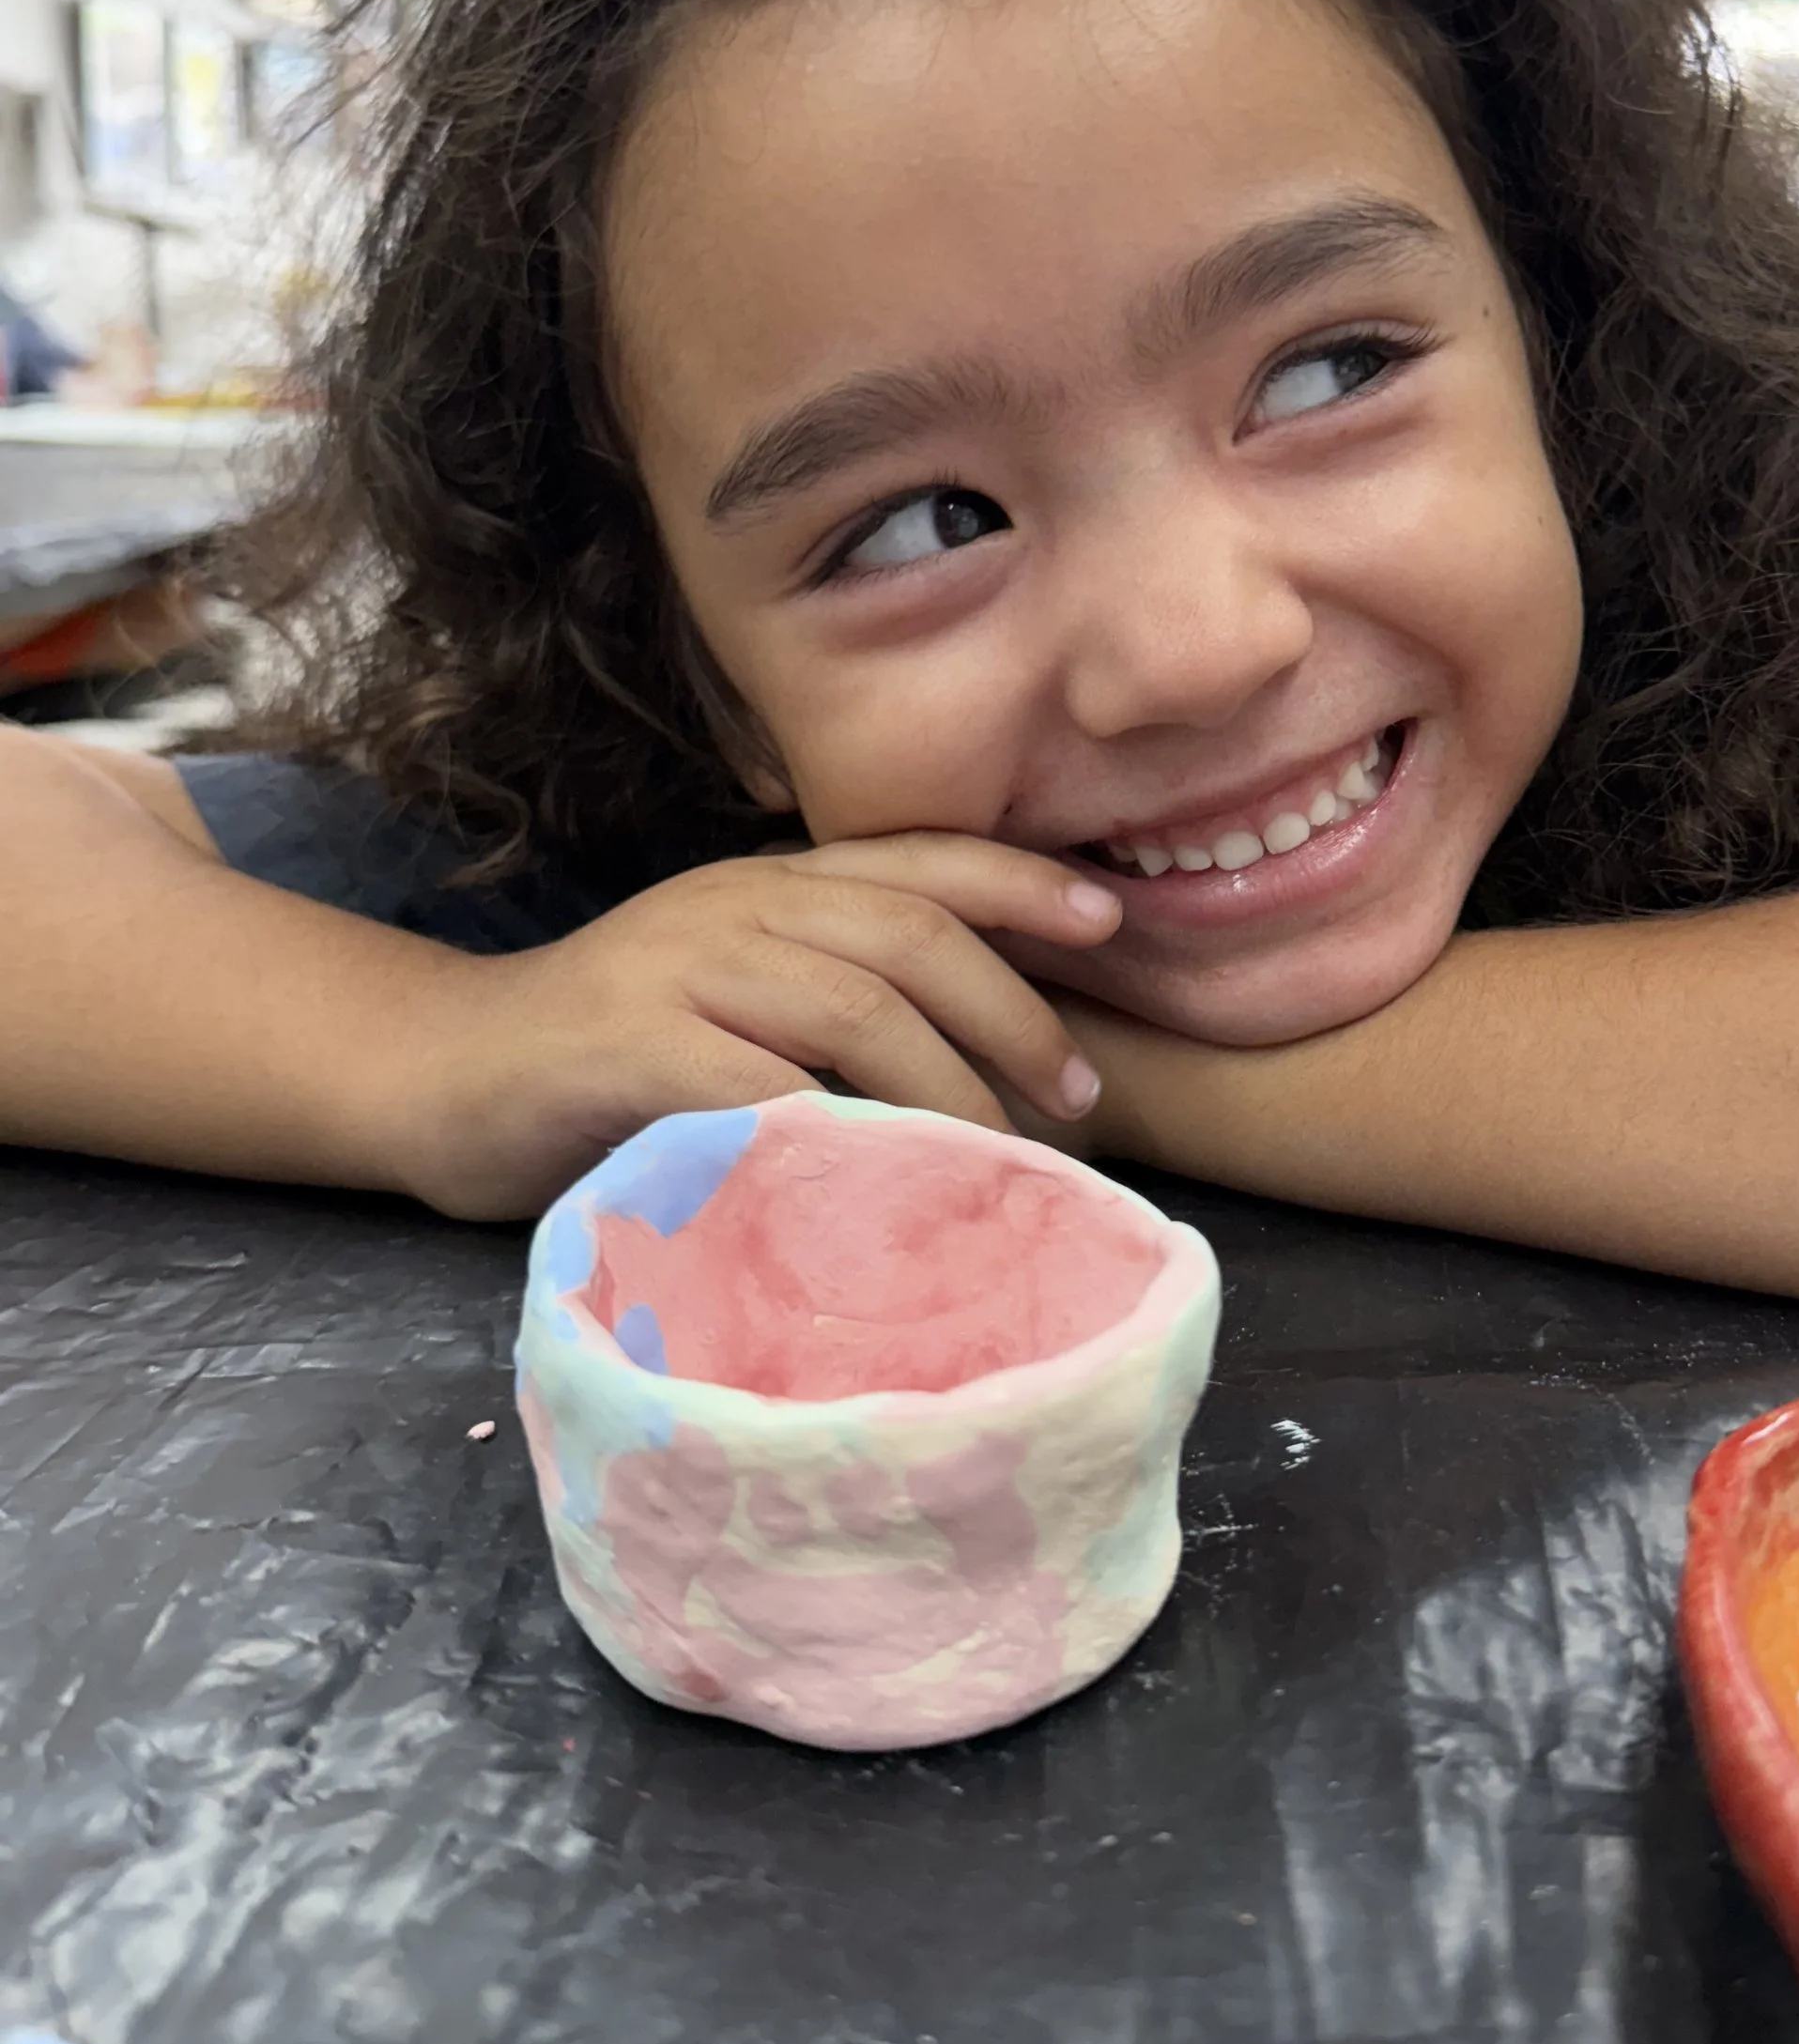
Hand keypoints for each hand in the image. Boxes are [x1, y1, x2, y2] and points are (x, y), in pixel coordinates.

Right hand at [388, 835, 1121, 1220]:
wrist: (442, 1077)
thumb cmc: (608, 1062)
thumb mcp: (730, 1002)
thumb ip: (828, 1011)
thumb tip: (980, 1072)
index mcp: (766, 889)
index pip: (914, 860)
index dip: (1018, 881)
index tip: (1111, 922)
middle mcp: (732, 908)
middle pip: (906, 933)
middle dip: (1009, 1010)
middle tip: (1075, 1096)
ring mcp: (676, 969)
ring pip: (850, 1005)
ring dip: (945, 1083)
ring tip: (1003, 1159)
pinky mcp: (625, 1046)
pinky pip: (755, 1083)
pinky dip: (833, 1131)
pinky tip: (883, 1183)